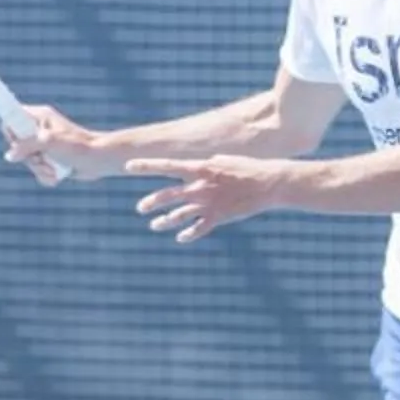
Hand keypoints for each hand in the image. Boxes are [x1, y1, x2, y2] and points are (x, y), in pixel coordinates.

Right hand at [6, 104, 110, 184]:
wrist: (100, 160)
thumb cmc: (78, 145)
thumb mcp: (50, 142)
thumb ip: (27, 146)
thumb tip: (10, 156)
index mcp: (39, 116)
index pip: (12, 117)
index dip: (10, 130)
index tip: (17, 142)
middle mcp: (39, 129)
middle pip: (17, 144)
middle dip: (28, 157)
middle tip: (40, 158)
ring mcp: (44, 145)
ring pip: (27, 161)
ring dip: (39, 169)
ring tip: (54, 169)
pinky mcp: (50, 159)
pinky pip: (37, 170)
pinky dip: (46, 176)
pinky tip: (57, 175)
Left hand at [128, 156, 282, 242]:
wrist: (271, 182)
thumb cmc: (249, 168)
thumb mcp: (225, 160)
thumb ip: (208, 164)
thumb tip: (198, 164)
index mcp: (201, 168)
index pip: (167, 166)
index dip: (146, 166)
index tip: (128, 166)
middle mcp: (201, 186)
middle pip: (168, 195)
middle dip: (152, 202)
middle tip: (140, 208)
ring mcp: (209, 203)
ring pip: (179, 215)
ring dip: (165, 221)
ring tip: (154, 225)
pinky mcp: (220, 217)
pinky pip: (198, 229)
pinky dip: (187, 234)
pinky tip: (180, 238)